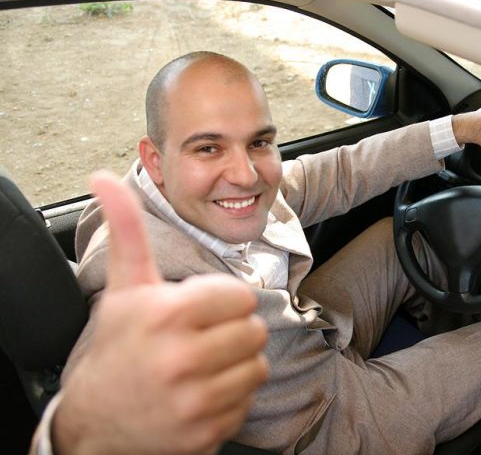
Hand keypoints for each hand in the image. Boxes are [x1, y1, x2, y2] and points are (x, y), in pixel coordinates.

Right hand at [52, 171, 268, 454]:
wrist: (98, 419)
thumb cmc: (119, 346)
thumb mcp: (125, 288)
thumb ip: (128, 231)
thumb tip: (104, 177)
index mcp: (166, 315)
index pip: (241, 296)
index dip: (223, 301)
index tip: (199, 311)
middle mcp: (181, 360)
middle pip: (255, 331)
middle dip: (233, 331)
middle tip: (202, 339)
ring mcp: (193, 402)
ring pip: (257, 367)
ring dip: (237, 365)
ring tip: (203, 366)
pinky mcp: (205, 433)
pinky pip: (248, 403)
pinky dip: (231, 397)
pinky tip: (202, 394)